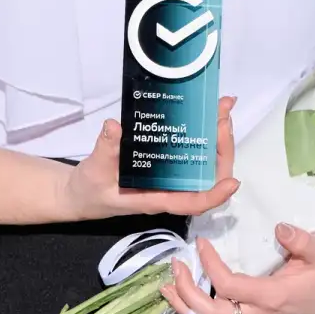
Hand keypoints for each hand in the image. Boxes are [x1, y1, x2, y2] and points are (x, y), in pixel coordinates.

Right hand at [60, 96, 237, 220]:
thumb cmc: (90, 189)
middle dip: (221, 149)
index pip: (192, 203)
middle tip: (223, 116)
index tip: (233, 182)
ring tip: (221, 110)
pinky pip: (190, 152)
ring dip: (216, 138)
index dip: (214, 195)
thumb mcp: (94, 171)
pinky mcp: (164, 164)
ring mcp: (169, 176)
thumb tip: (114, 127)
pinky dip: (202, 134)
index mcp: (156, 198)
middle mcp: (169, 189)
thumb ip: (105, 151)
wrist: (81, 193)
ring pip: (203, 163)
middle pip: (207, 176)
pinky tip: (204, 115)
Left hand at [161, 224, 314, 313]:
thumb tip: (280, 227)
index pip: (228, 286)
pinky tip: (185, 297)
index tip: (201, 243)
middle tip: (174, 267)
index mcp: (271, 296)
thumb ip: (302, 240)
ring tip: (166, 287)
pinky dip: (198, 313)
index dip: (210, 266)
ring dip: (185, 307)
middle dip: (186, 292)